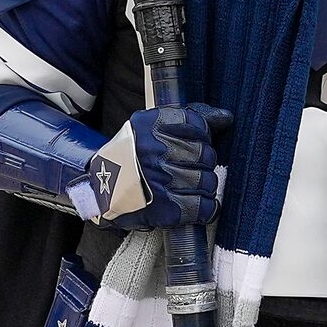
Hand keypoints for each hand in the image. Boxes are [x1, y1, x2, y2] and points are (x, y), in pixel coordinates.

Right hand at [108, 104, 232, 229]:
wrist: (100, 190)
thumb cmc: (133, 156)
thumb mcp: (151, 127)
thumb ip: (191, 118)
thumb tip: (226, 117)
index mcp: (151, 125)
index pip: (198, 123)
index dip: (199, 136)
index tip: (190, 143)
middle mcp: (156, 151)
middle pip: (206, 154)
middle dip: (200, 163)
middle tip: (184, 168)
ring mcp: (161, 180)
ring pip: (207, 181)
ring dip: (201, 186)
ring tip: (184, 186)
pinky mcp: (167, 208)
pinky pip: (204, 207)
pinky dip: (204, 207)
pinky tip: (192, 202)